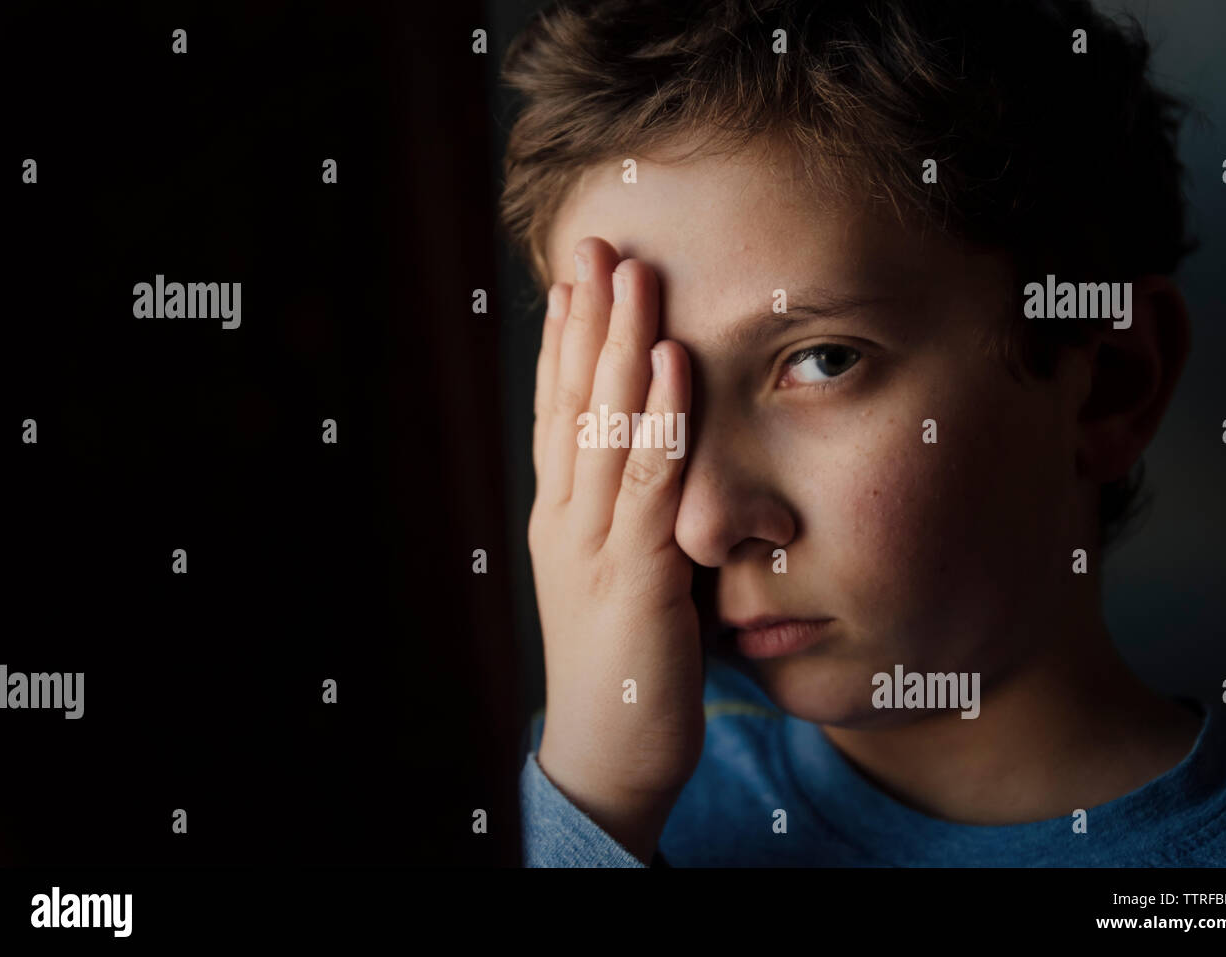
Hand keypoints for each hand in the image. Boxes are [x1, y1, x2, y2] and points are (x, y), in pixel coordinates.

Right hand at [528, 236, 703, 863]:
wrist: (609, 755)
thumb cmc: (625, 665)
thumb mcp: (620, 575)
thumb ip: (632, 518)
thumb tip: (659, 462)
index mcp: (562, 519)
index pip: (557, 414)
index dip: (564, 344)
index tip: (574, 280)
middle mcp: (567, 520)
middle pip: (570, 401)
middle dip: (585, 319)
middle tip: (595, 243)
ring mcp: (593, 545)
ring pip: (601, 425)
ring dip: (617, 343)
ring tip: (629, 271)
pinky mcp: (633, 575)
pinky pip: (646, 480)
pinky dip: (656, 415)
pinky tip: (668, 360)